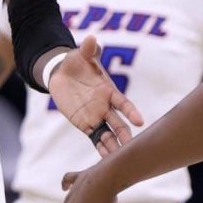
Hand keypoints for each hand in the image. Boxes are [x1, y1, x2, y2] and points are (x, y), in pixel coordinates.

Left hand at [50, 36, 143, 156]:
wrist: (62, 73)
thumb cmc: (76, 62)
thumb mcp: (81, 55)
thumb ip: (88, 50)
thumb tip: (92, 39)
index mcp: (109, 90)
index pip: (123, 103)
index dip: (131, 111)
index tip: (140, 121)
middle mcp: (106, 106)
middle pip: (119, 123)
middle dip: (126, 135)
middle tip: (134, 147)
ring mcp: (96, 117)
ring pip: (109, 134)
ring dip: (115, 147)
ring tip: (121, 162)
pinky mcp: (85, 124)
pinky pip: (95, 138)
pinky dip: (102, 149)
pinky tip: (106, 163)